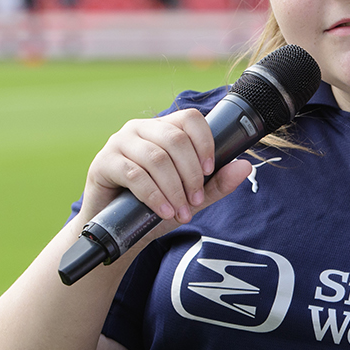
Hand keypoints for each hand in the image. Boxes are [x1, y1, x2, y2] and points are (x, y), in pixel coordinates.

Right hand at [82, 108, 254, 232]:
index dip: (205, 142)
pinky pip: (134, 174)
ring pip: (156, 158)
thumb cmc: (153, 207)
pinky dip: (154, 195)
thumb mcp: (190, 197)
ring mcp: (119, 143)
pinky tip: (164, 211)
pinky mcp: (103, 162)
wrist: (117, 231)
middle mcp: (140, 129)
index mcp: (162, 128)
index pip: (190, 119)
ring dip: (174, 189)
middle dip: (191, 174)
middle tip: (195, 201)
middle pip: (175, 140)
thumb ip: (216, 183)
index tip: (210, 170)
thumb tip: (246, 166)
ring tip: (181, 212)